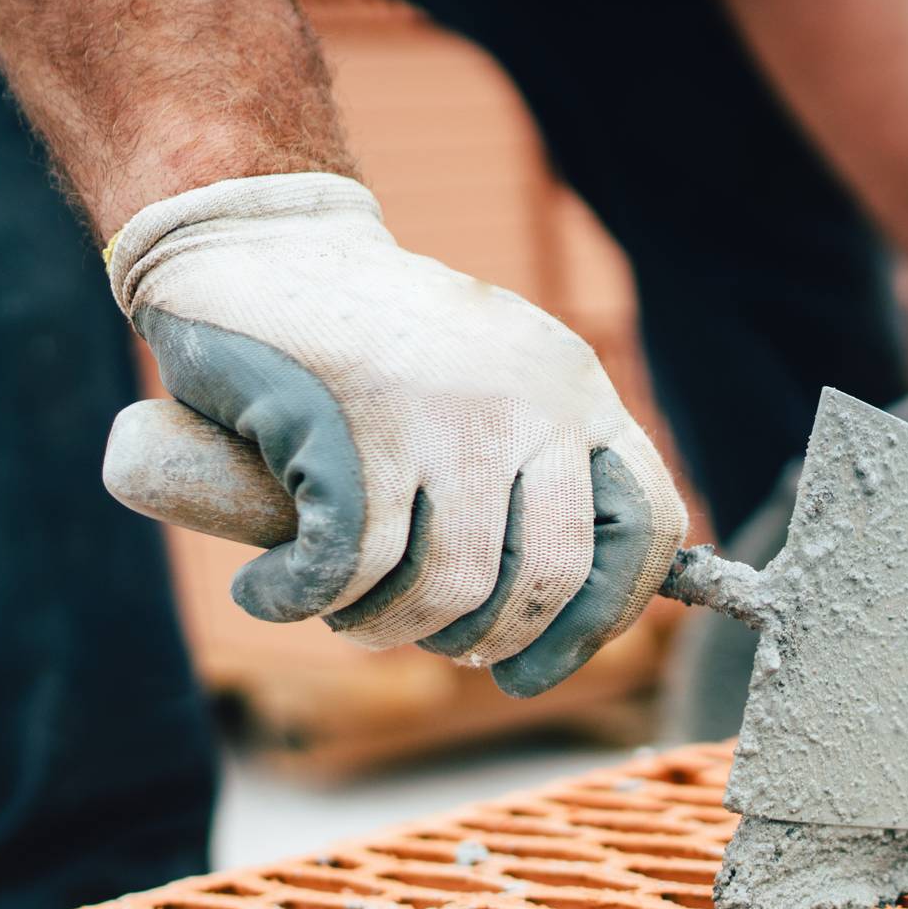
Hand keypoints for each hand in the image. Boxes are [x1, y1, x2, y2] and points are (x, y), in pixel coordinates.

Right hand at [107, 173, 687, 696]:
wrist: (258, 242)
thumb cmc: (372, 346)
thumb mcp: (488, 389)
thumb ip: (535, 476)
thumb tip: (564, 626)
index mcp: (576, 389)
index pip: (649, 527)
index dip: (604, 618)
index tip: (536, 666)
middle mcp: (529, 398)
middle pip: (548, 578)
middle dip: (480, 641)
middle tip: (421, 637)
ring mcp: (445, 410)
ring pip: (447, 588)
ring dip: (382, 628)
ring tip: (342, 610)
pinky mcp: (353, 424)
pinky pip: (349, 569)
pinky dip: (298, 600)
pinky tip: (269, 590)